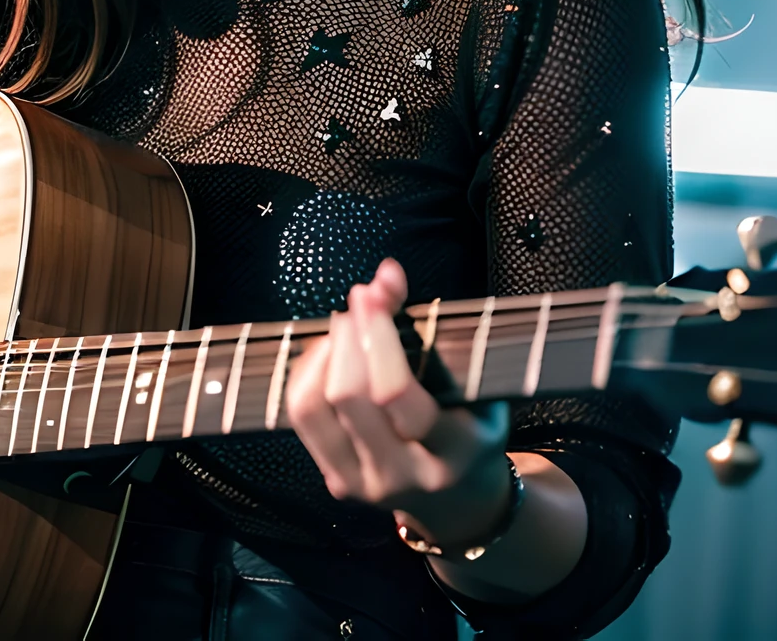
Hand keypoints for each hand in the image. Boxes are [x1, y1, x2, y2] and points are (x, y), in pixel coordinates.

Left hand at [285, 258, 511, 545]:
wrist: (462, 503)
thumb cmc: (471, 426)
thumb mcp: (473, 383)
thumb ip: (431, 329)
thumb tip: (386, 273)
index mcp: (452, 452)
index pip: (396, 395)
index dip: (377, 337)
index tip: (374, 294)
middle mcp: (404, 475)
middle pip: (350, 397)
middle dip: (349, 335)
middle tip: (361, 301)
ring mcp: (366, 484)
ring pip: (316, 406)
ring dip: (325, 351)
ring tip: (346, 326)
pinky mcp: (339, 483)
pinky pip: (303, 417)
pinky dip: (308, 372)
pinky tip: (328, 352)